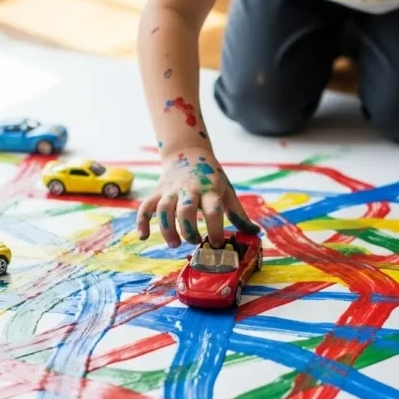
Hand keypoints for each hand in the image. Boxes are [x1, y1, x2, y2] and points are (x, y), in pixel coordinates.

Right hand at [136, 146, 259, 246]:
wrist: (189, 154)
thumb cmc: (211, 178)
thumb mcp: (227, 192)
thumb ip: (239, 214)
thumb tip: (256, 233)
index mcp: (210, 190)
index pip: (213, 210)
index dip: (214, 228)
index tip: (216, 243)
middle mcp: (190, 189)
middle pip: (186, 210)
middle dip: (188, 230)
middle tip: (193, 242)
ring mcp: (171, 190)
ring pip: (164, 210)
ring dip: (167, 229)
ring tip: (174, 244)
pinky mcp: (157, 192)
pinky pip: (146, 207)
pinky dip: (142, 222)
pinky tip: (143, 236)